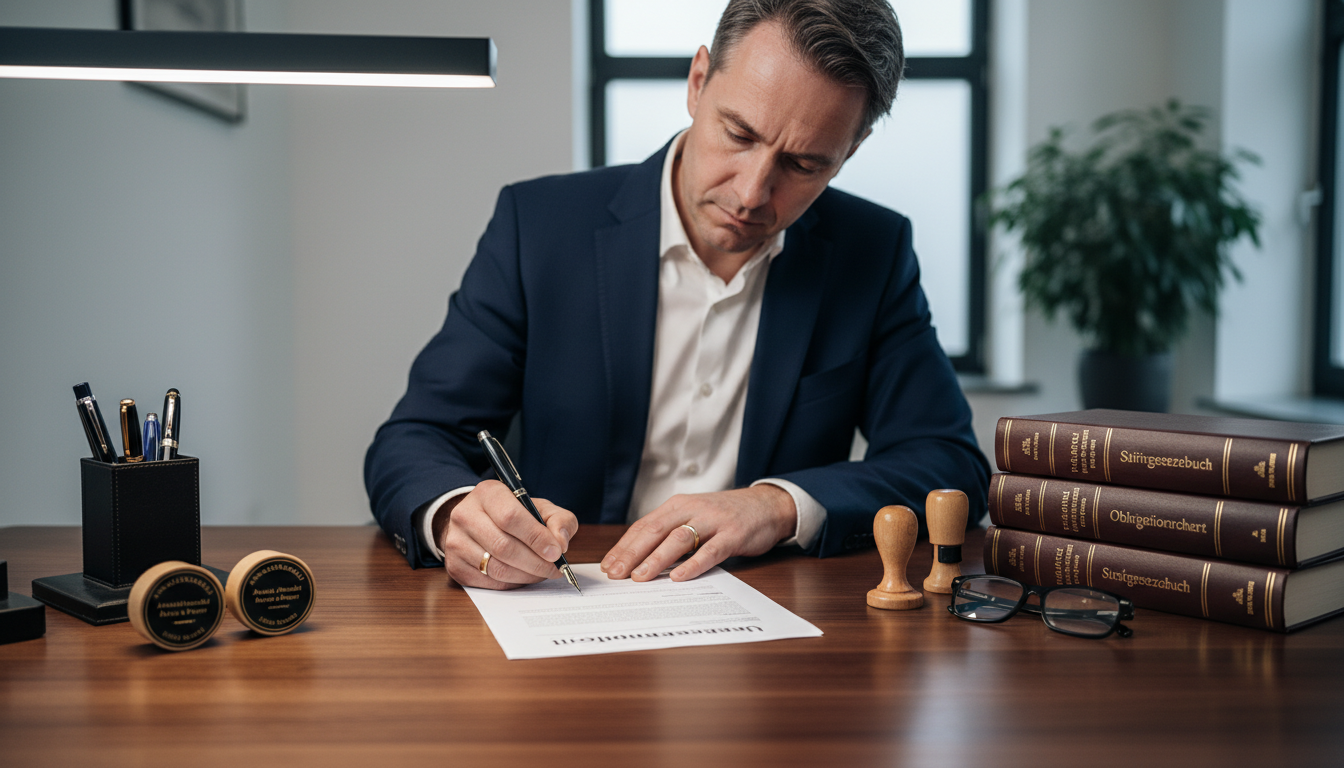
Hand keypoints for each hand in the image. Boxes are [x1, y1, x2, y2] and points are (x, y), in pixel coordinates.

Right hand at [435, 480, 577, 589]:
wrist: (478, 523)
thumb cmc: (515, 515)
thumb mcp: (541, 508)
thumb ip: (559, 520)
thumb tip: (560, 543)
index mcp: (488, 493)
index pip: (511, 517)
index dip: (536, 538)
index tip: (556, 552)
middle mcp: (465, 515)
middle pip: (503, 546)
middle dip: (535, 562)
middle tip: (554, 568)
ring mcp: (455, 541)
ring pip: (495, 568)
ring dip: (525, 575)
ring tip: (541, 573)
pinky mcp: (453, 565)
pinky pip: (487, 582)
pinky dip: (511, 583)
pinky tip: (522, 576)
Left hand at [600, 485, 795, 582]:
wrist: (766, 505)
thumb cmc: (725, 516)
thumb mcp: (694, 517)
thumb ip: (670, 533)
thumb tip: (639, 560)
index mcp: (678, 506)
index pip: (644, 526)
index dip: (624, 546)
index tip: (608, 565)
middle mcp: (692, 510)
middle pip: (655, 531)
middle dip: (633, 553)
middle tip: (616, 574)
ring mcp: (713, 521)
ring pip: (679, 539)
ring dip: (657, 559)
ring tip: (640, 577)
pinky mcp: (733, 534)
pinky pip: (711, 551)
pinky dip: (694, 564)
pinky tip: (679, 577)